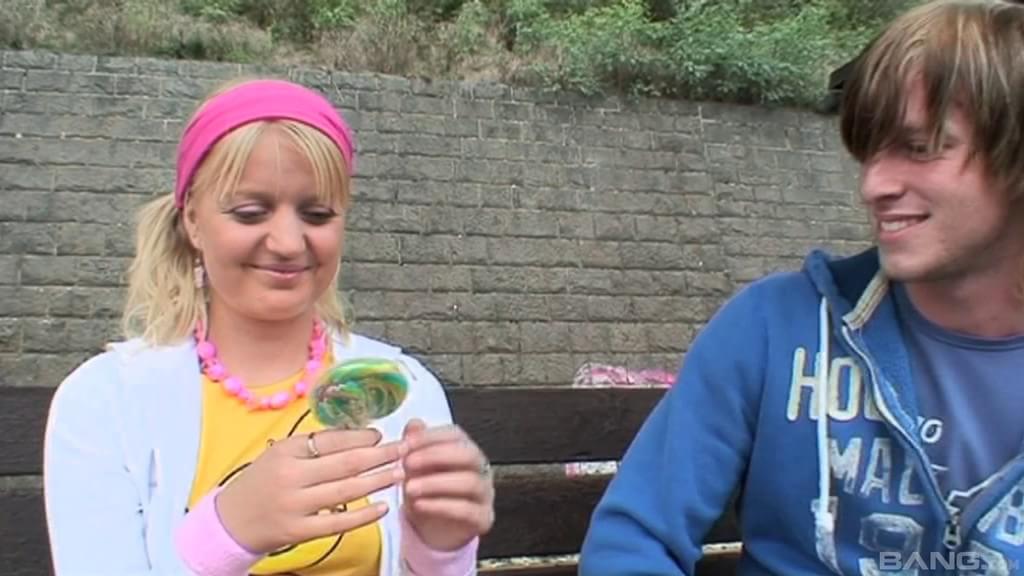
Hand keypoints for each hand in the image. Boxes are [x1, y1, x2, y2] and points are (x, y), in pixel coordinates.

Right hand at [214, 428, 404, 553]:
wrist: (229, 521)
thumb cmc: (262, 482)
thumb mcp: (281, 454)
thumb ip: (315, 446)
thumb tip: (360, 435)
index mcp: (286, 451)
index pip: (331, 440)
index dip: (361, 437)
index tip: (381, 435)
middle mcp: (290, 476)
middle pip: (345, 463)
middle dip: (380, 455)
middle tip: (403, 449)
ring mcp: (295, 505)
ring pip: (346, 491)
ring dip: (377, 480)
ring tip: (400, 472)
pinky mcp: (299, 531)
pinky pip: (338, 523)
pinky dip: (363, 516)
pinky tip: (383, 507)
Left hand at [401, 419, 494, 550]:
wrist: (432, 531)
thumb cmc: (426, 493)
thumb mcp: (414, 469)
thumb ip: (415, 446)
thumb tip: (413, 424)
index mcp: (466, 450)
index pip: (456, 435)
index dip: (431, 436)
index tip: (406, 443)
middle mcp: (480, 469)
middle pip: (468, 455)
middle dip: (436, 456)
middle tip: (408, 463)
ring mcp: (485, 494)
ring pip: (470, 482)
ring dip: (436, 483)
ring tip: (409, 488)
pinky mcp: (483, 518)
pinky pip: (467, 510)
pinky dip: (441, 506)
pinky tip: (419, 505)